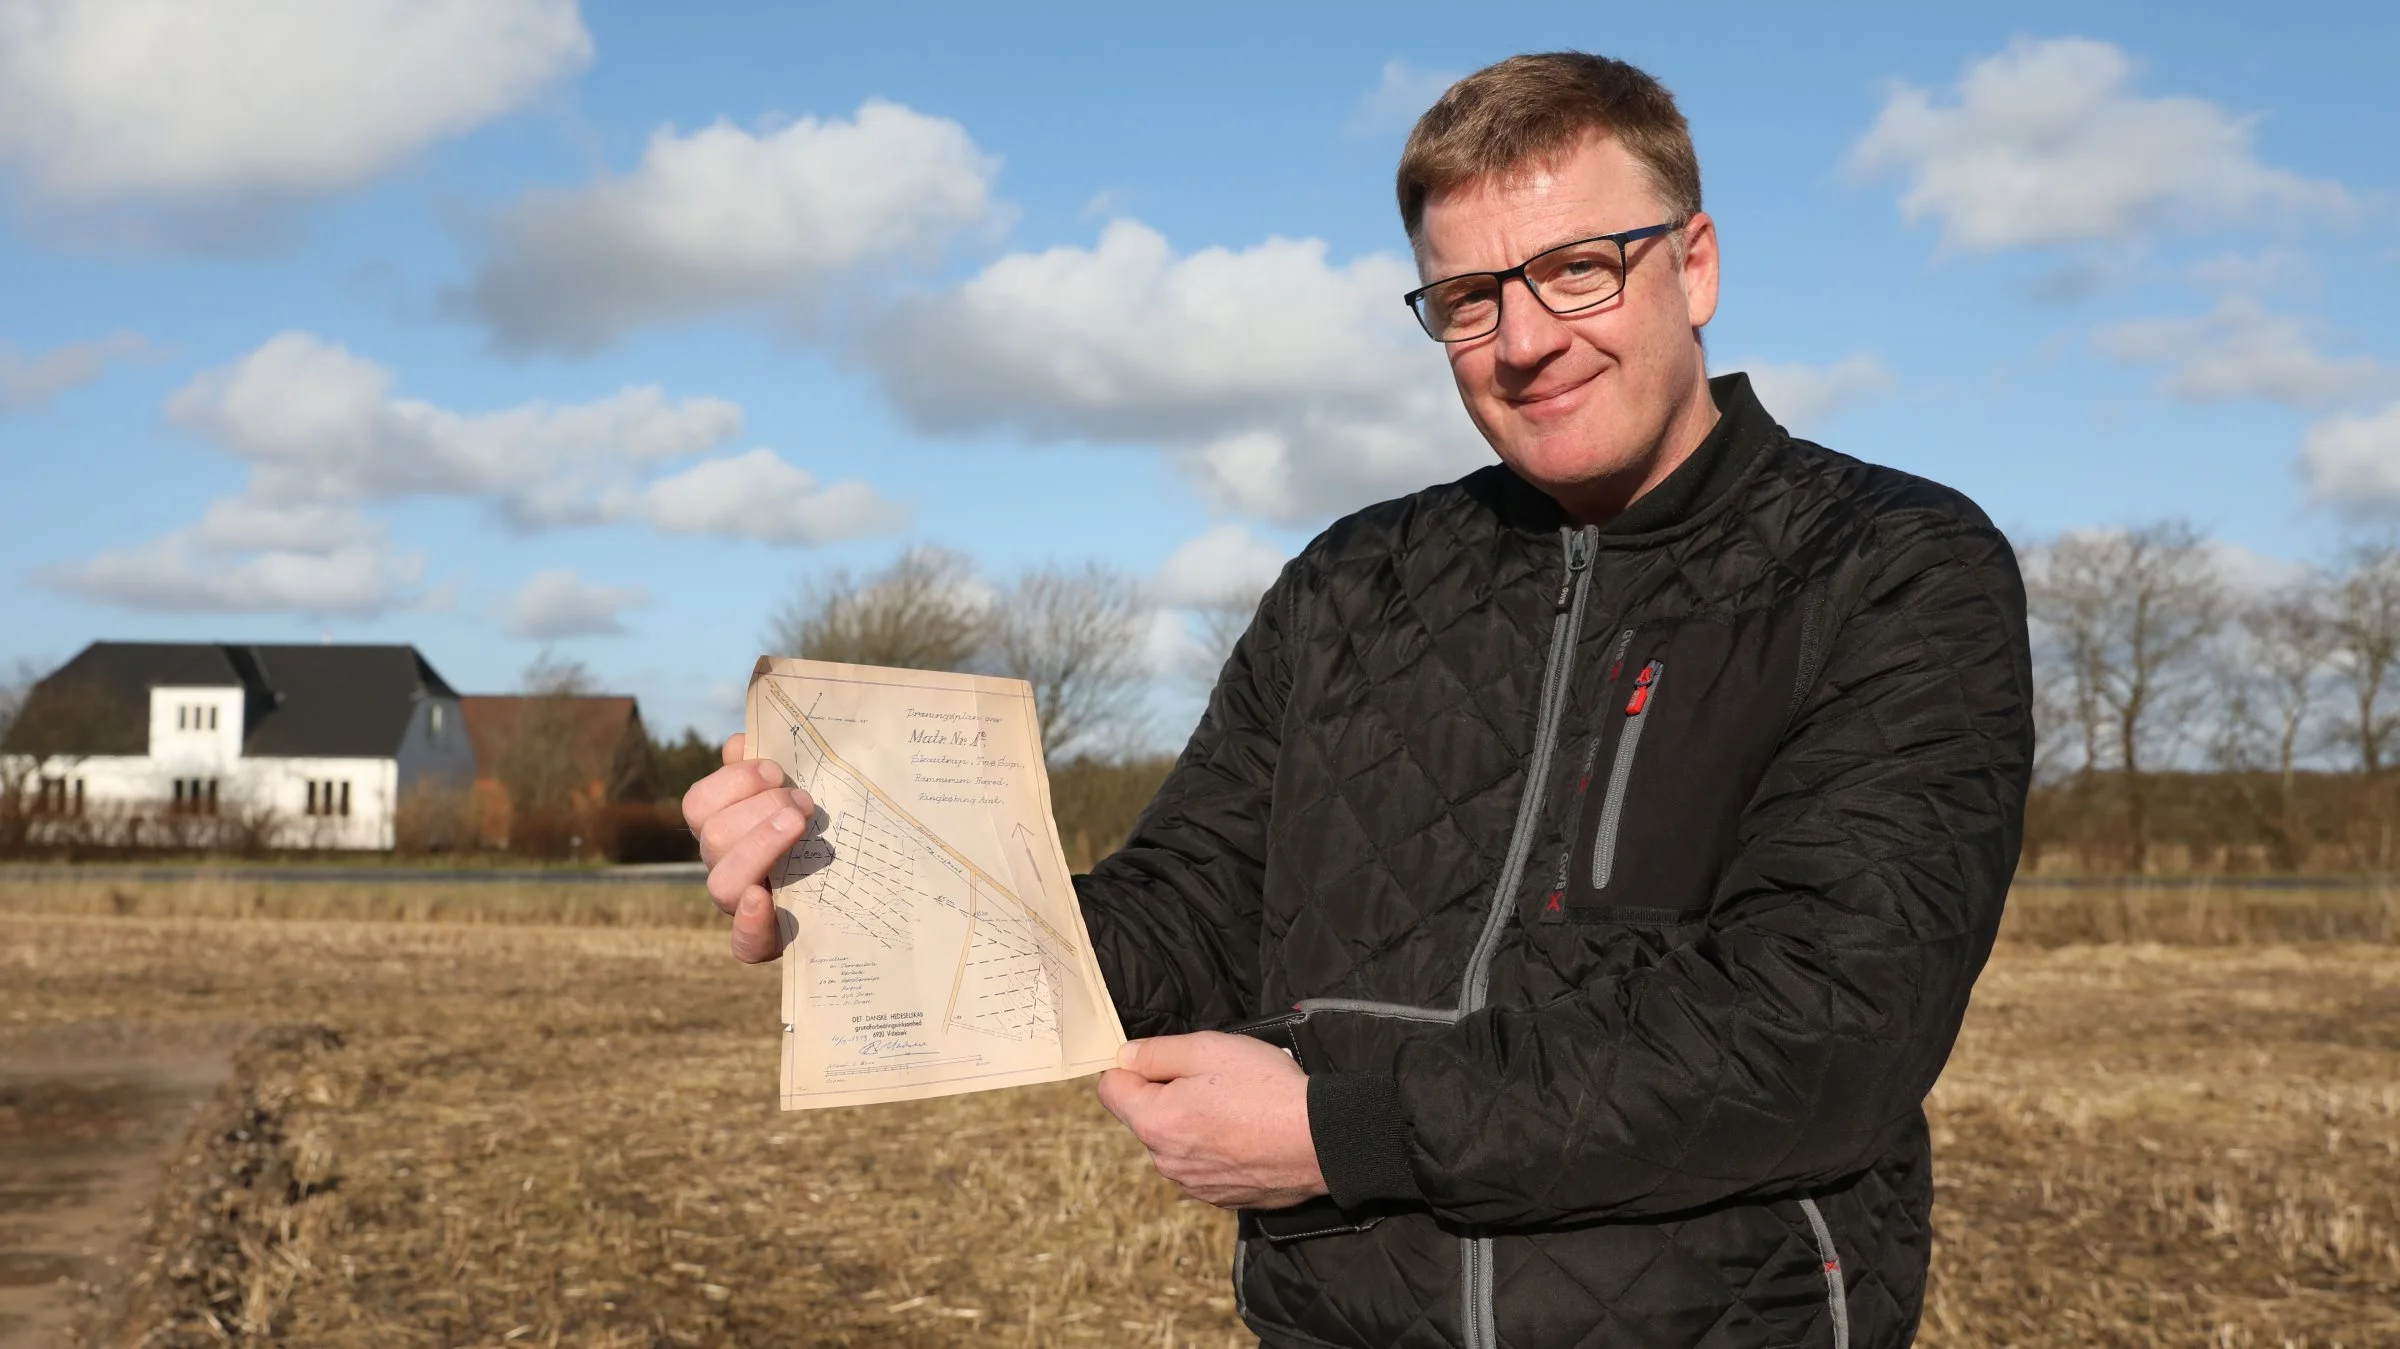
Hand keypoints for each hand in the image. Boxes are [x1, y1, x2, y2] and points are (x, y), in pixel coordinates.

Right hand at [681, 732, 813, 962]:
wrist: (855, 889)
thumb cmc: (819, 829)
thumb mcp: (796, 793)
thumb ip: (767, 768)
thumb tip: (739, 743)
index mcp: (724, 828)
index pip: (699, 804)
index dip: (733, 782)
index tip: (776, 771)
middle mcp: (725, 867)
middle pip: (713, 838)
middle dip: (760, 810)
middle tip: (804, 803)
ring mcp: (743, 907)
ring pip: (721, 884)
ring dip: (759, 847)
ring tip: (799, 825)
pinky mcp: (766, 942)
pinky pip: (742, 944)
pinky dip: (749, 923)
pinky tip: (764, 900)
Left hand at [1096, 1031, 1326, 1208]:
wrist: (1321, 1140)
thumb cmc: (1265, 1088)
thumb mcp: (1208, 1048)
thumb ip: (1156, 1052)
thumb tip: (1125, 1057)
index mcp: (1154, 1122)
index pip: (1110, 1089)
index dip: (1132, 1066)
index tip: (1163, 1059)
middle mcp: (1166, 1161)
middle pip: (1145, 1116)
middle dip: (1166, 1095)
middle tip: (1213, 1080)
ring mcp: (1193, 1185)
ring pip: (1175, 1142)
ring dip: (1192, 1123)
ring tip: (1236, 1107)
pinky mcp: (1221, 1198)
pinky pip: (1202, 1165)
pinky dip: (1216, 1149)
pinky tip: (1247, 1134)